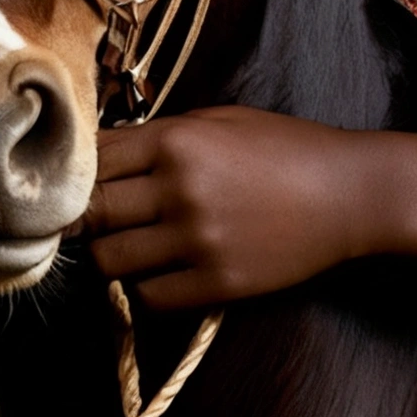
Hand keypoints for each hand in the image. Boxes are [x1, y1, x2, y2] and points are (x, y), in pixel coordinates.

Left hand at [84, 105, 368, 310]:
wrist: (346, 193)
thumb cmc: (285, 147)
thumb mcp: (222, 119)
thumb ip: (164, 133)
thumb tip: (107, 153)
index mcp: (177, 140)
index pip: (93, 160)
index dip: (74, 172)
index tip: (69, 182)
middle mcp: (179, 188)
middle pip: (91, 213)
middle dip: (81, 217)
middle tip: (85, 221)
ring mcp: (196, 240)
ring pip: (109, 261)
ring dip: (109, 255)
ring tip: (127, 245)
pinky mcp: (216, 284)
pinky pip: (148, 297)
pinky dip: (143, 287)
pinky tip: (159, 270)